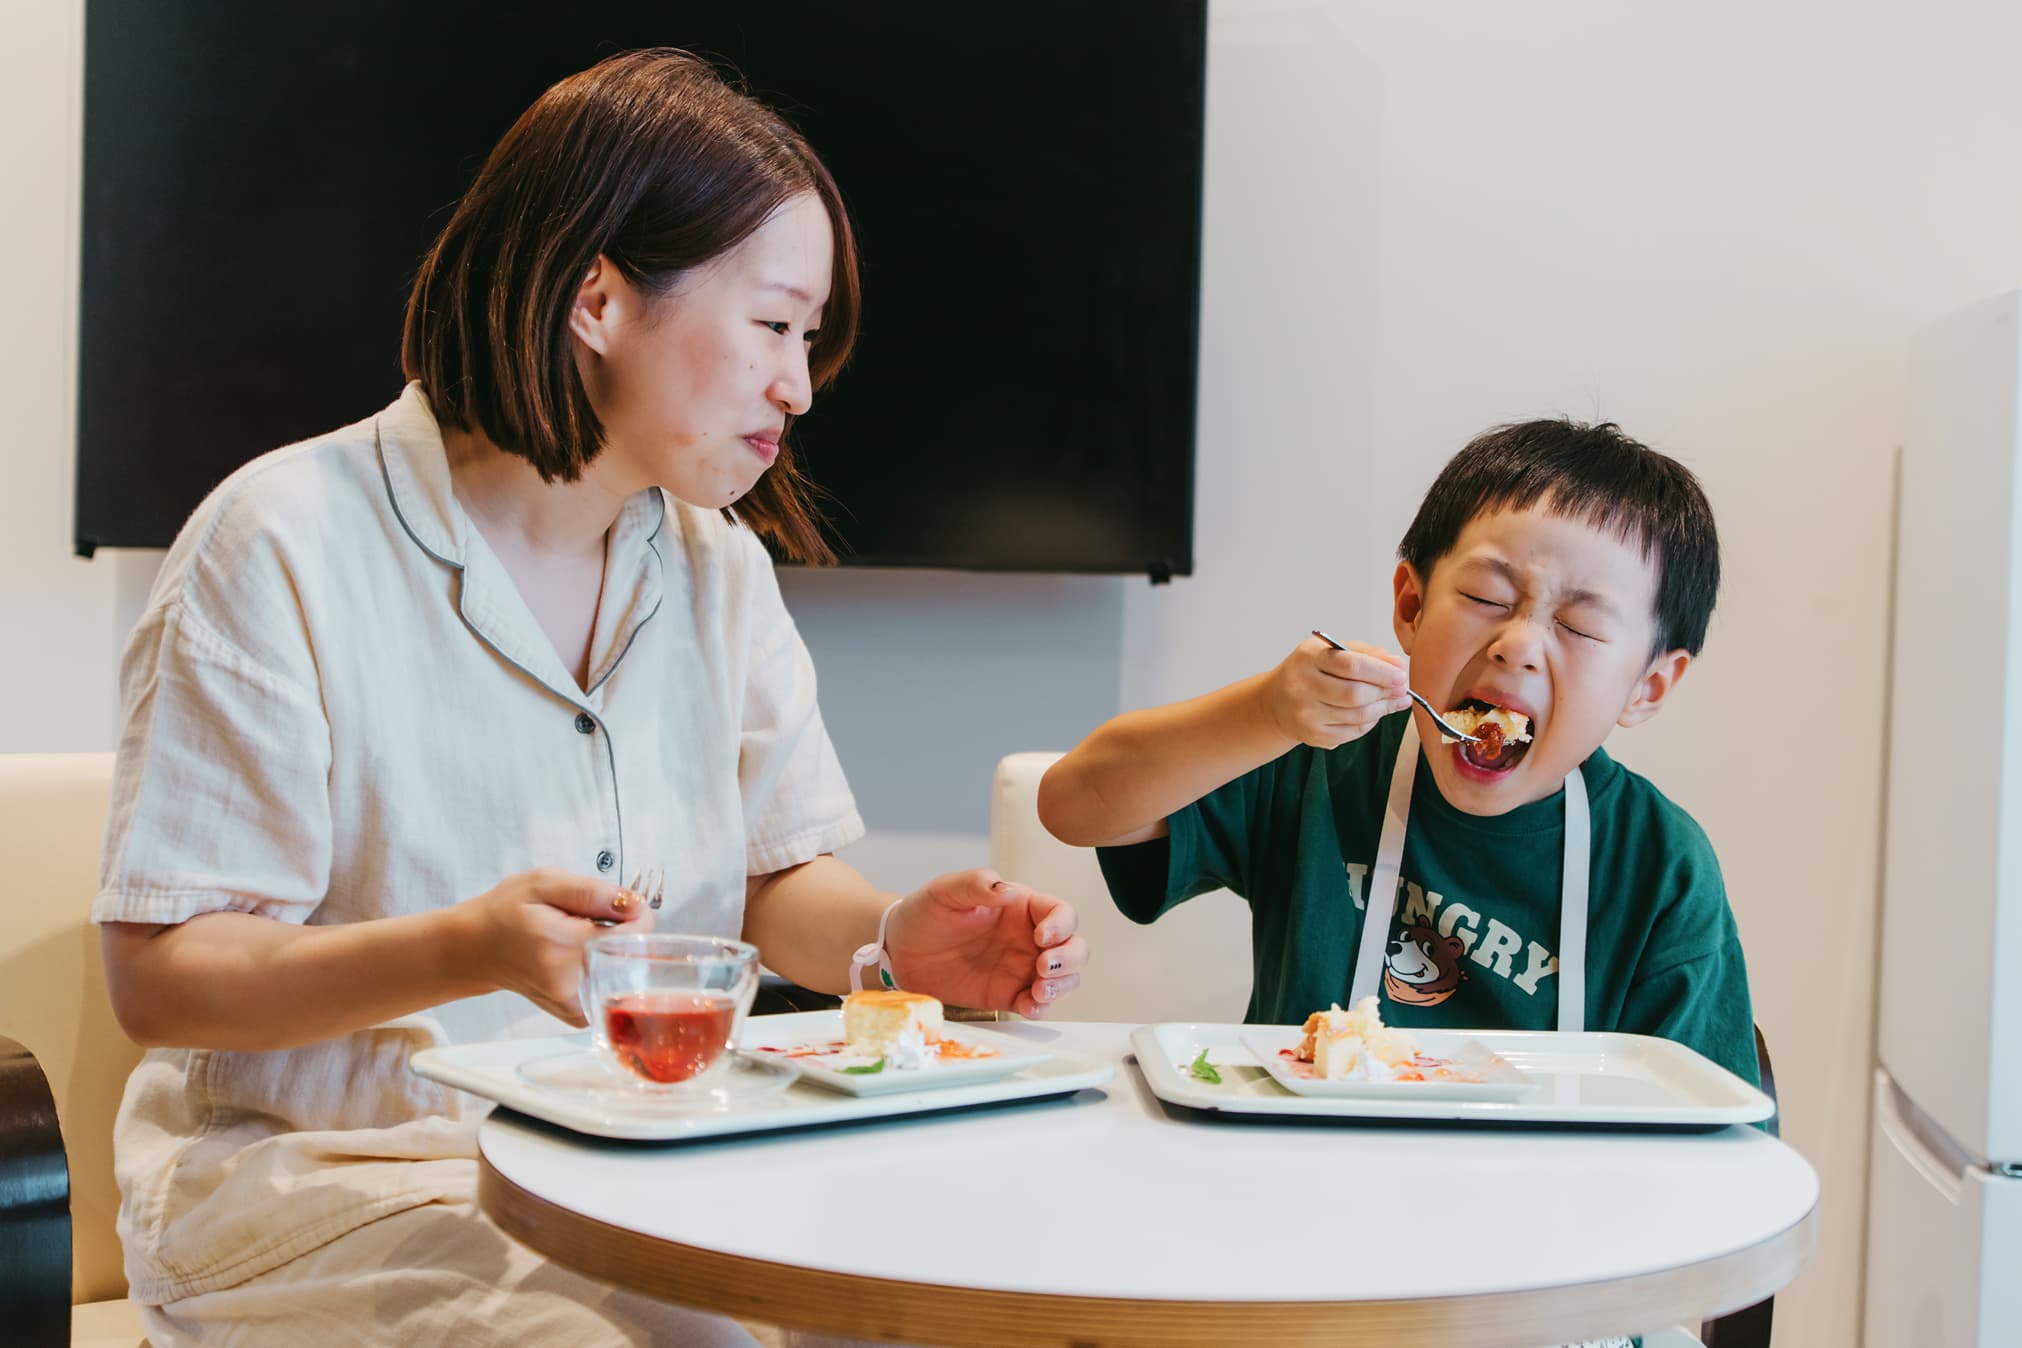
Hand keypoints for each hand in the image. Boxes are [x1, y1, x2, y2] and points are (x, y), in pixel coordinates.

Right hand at [456, 867, 649, 1025]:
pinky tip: (579, 957)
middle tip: (591, 920)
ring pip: (625, 972)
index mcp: (564, 944)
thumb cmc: (505, 911)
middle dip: (623, 931)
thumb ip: (592, 892)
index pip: (633, 934)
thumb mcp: (543, 882)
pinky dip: (605, 970)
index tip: (618, 904)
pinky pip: (611, 990)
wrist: (475, 948)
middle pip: (632, 954)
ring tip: (579, 938)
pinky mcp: (574, 1014)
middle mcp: (570, 981)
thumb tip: (633, 904)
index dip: (636, 914)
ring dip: (613, 951)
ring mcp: (572, 1003)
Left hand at [881, 869, 1087, 1018]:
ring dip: (1062, 986)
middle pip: (1074, 947)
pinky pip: (1036, 1004)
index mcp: (1021, 907)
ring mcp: (1021, 968)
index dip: (1062, 925)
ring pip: (1064, 978)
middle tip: (1045, 967)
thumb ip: (976, 883)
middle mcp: (1028, 938)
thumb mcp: (945, 890)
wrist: (899, 950)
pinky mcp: (1007, 995)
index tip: (1041, 937)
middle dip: (1070, 959)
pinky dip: (1040, 1009)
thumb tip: (1006, 889)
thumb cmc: (925, 912)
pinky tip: (1028, 1007)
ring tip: (1038, 991)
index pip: (1061, 913)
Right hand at [1258, 634, 1410, 748]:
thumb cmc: (1312, 671)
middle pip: (1355, 694)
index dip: (1381, 672)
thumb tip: (1399, 666)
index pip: (1351, 665)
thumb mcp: (1333, 651)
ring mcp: (1305, 713)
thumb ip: (1368, 654)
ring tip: (1392, 701)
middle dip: (1385, 693)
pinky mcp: (1312, 735)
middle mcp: (1302, 685)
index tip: (1401, 676)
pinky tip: (1374, 714)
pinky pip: (1353, 732)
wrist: (1277, 700)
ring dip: (1382, 709)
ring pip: (1357, 716)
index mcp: (1308, 657)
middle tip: (1401, 690)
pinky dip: (1370, 723)